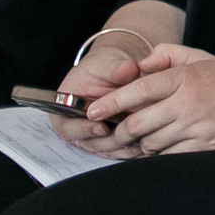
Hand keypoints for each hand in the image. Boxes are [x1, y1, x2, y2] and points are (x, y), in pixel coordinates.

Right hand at [47, 33, 152, 150]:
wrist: (117, 72)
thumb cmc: (105, 67)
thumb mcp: (107, 63)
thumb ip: (115, 68)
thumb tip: (128, 69)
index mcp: (65, 110)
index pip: (69, 128)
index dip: (85, 130)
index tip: (103, 128)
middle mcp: (78, 127)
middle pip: (91, 143)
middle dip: (111, 141)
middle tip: (130, 136)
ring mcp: (94, 136)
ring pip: (108, 150)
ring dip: (125, 146)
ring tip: (143, 138)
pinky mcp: (112, 141)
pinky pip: (121, 150)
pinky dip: (134, 148)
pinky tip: (149, 141)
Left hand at [91, 45, 214, 156]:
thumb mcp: (202, 59)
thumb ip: (168, 55)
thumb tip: (138, 66)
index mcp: (186, 78)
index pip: (138, 90)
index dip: (110, 102)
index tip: (93, 111)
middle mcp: (188, 103)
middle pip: (138, 122)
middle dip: (120, 131)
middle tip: (114, 132)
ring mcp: (196, 127)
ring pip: (150, 142)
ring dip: (140, 144)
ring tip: (141, 140)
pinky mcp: (204, 147)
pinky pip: (169, 156)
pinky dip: (159, 155)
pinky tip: (160, 149)